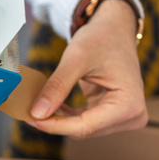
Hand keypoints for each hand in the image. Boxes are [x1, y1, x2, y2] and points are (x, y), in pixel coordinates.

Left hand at [27, 0, 147, 137]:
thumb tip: (37, 113)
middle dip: (55, 122)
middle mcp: (132, 115)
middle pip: (84, 130)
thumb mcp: (76, 59)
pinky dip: (66, 116)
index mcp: (130, 105)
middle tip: (27, 112)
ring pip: (82, 129)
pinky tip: (50, 106)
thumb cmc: (103, 38)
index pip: (86, 127)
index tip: (31, 119)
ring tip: (36, 107)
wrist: (115, 29)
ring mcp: (124, 117)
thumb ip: (57, 87)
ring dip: (59, 120)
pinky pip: (84, 122)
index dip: (56, 125)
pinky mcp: (113, 115)